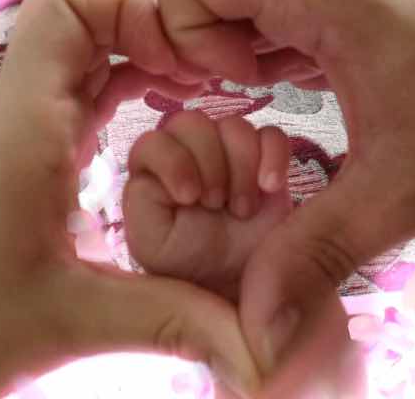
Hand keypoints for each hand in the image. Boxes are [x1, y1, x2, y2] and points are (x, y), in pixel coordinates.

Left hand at [0, 0, 259, 397]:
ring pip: (85, 47)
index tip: (185, 63)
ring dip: (142, 51)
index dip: (130, 7)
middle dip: (151, 27)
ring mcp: (26, 127)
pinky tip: (166, 110)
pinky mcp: (35, 147)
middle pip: (82, 14)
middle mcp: (21, 114)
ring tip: (196, 87)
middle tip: (208, 75)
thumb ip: (176, 322)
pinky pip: (85, 84)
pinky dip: (130, 78)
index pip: (62, 6)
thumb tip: (263, 346)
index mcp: (25, 132)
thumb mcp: (77, 324)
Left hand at [123, 110, 292, 300]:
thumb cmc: (188, 270)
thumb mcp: (151, 244)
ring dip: (240, 166)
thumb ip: (141, 205)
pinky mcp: (265, 163)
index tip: (189, 198)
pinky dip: (273, 155)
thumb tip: (151, 176)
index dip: (173, 162)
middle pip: (192, 123)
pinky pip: (271, 135)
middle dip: (209, 163)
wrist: (238, 293)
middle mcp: (189, 156)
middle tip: (216, 204)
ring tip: (242, 209)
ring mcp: (229, 157)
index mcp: (155, 174)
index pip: (153, 141)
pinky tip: (270, 187)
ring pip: (233, 125)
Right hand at [150, 0, 414, 391]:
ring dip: (227, 45)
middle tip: (238, 101)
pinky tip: (288, 81)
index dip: (182, 33)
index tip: (233, 87)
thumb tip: (257, 324)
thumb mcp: (406, 190)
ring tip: (263, 94)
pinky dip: (259, 40)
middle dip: (195, 45)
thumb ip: (317, 250)